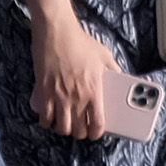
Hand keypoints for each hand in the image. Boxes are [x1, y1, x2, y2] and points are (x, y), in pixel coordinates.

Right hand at [30, 10, 121, 139]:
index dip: (97, 133)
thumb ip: (114, 71)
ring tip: (67, 123)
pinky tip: (50, 117)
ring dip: (64, 129)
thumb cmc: (81, 42)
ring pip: (61, 128)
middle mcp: (77, 97)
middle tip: (81, 127)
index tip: (96, 132)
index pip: (98, 124)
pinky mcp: (43, 92)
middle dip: (81, 133)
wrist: (56, 32)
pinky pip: (44, 118)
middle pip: (78, 131)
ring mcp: (59, 96)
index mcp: (94, 90)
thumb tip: (122, 79)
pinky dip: (47, 122)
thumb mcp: (104, 56)